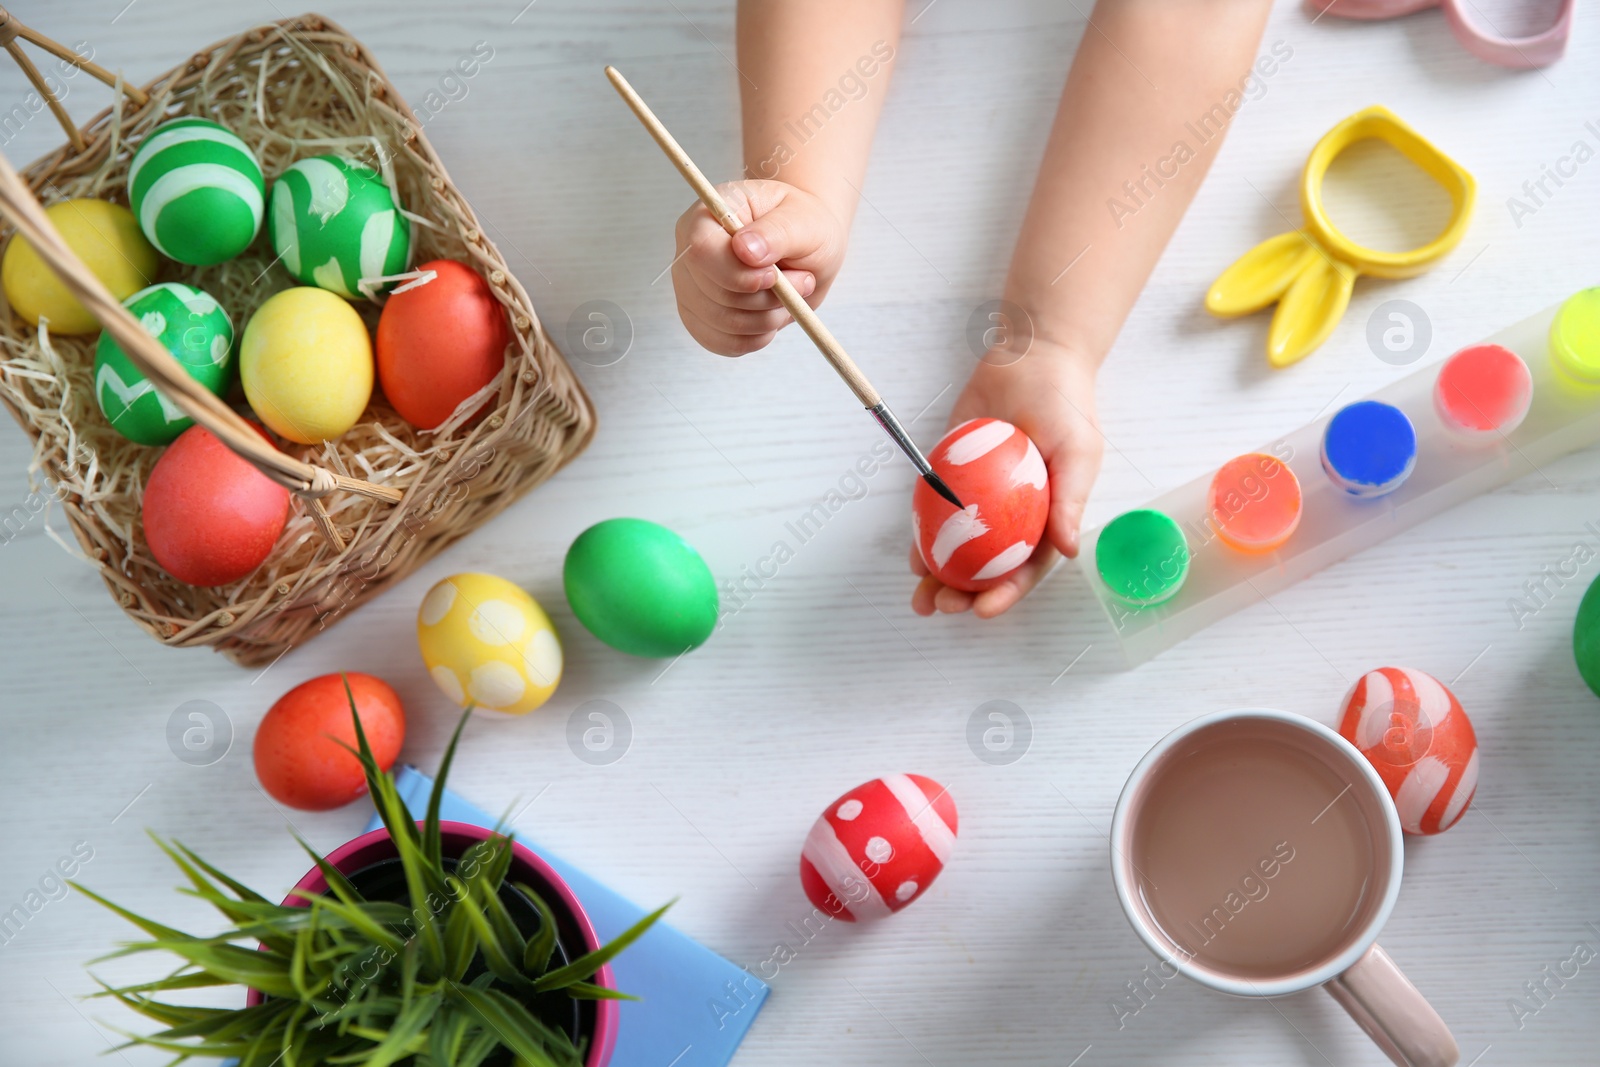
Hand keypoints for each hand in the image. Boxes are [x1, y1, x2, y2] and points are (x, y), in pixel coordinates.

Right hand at [672, 180, 846, 355]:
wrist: (804, 244)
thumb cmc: (802, 224)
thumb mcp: (802, 220)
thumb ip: (774, 233)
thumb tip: (744, 249)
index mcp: (707, 216)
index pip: (701, 251)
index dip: (738, 273)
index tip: (773, 275)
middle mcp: (689, 253)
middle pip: (715, 294)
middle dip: (766, 297)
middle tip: (801, 280)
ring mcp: (690, 289)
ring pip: (723, 323)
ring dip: (768, 318)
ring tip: (791, 294)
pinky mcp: (701, 319)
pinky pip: (725, 343)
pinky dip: (757, 337)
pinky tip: (772, 314)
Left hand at [911, 343, 1104, 617]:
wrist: (1031, 358)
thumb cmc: (1065, 405)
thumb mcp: (1079, 452)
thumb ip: (1072, 501)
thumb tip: (1068, 552)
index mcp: (1047, 519)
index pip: (1026, 568)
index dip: (1006, 594)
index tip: (984, 610)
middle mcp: (1012, 517)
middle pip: (987, 568)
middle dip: (964, 594)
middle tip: (941, 605)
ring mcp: (980, 500)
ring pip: (957, 550)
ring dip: (938, 576)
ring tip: (919, 595)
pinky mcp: (952, 477)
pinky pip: (935, 514)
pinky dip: (923, 538)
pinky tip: (911, 556)